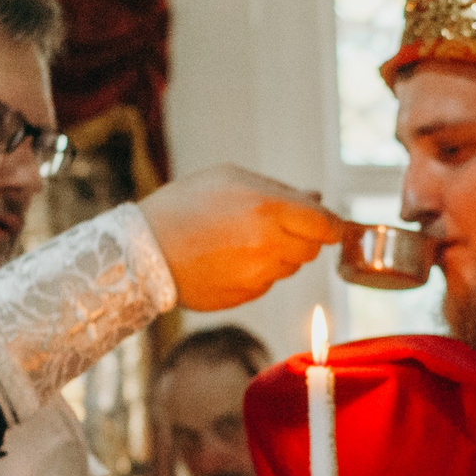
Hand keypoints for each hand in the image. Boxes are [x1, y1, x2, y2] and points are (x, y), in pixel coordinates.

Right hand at [137, 166, 341, 310]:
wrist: (144, 250)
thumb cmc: (185, 204)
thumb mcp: (232, 179)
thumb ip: (280, 190)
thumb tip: (315, 200)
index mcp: (269, 210)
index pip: (325, 225)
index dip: (331, 225)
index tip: (329, 224)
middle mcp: (269, 247)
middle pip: (312, 250)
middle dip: (304, 238)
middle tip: (278, 225)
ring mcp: (258, 276)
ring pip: (289, 268)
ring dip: (279, 255)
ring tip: (243, 239)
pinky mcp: (246, 296)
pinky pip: (266, 283)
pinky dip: (258, 271)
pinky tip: (229, 258)